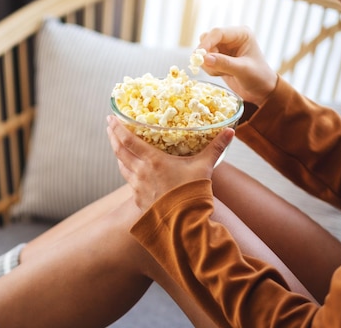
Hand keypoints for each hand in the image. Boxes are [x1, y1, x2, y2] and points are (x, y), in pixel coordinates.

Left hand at [106, 115, 234, 211]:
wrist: (185, 224)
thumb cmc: (193, 193)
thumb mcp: (205, 167)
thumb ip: (216, 148)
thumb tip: (230, 131)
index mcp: (153, 161)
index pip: (127, 140)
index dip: (117, 127)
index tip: (111, 117)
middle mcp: (141, 173)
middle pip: (119, 151)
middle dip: (113, 136)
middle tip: (110, 125)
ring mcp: (138, 188)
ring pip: (121, 166)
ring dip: (118, 153)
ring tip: (117, 145)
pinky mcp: (139, 200)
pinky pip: (128, 181)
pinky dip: (126, 171)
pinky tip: (130, 170)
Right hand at [198, 26, 277, 105]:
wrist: (261, 91)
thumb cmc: (259, 77)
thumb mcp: (243, 70)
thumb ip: (224, 63)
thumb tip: (204, 59)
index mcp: (241, 34)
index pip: (218, 33)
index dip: (206, 43)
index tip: (198, 56)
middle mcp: (231, 38)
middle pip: (207, 40)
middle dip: (206, 55)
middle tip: (211, 68)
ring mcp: (224, 48)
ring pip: (204, 51)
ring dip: (208, 64)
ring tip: (223, 73)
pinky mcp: (219, 58)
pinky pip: (205, 61)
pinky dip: (210, 69)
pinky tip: (222, 74)